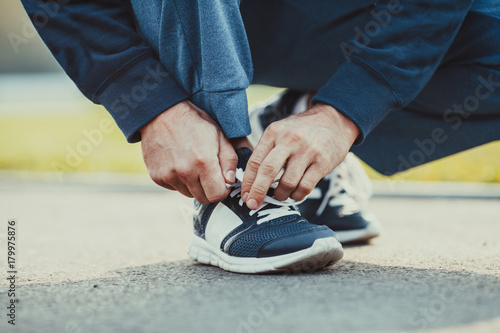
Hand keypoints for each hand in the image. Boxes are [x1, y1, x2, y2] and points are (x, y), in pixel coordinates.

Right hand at [140, 100, 237, 203]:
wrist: (161, 113)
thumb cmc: (194, 122)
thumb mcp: (219, 136)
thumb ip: (229, 160)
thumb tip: (230, 181)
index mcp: (204, 163)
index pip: (217, 195)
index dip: (222, 190)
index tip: (221, 182)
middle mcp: (185, 172)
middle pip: (203, 198)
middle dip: (209, 189)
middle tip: (208, 173)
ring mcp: (169, 176)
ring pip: (188, 194)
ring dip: (193, 185)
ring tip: (192, 165)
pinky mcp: (157, 177)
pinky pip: (173, 187)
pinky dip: (179, 181)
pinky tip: (179, 163)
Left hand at [241, 103, 358, 209]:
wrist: (334, 120)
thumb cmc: (302, 130)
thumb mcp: (281, 131)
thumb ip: (267, 151)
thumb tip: (251, 181)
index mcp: (274, 132)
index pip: (255, 161)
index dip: (247, 182)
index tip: (244, 196)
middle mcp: (289, 140)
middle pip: (267, 171)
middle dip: (258, 192)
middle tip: (253, 204)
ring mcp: (307, 151)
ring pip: (287, 182)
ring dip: (281, 195)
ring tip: (280, 195)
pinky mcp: (322, 162)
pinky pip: (305, 186)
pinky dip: (297, 196)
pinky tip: (295, 194)